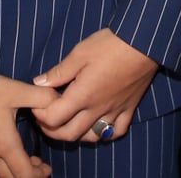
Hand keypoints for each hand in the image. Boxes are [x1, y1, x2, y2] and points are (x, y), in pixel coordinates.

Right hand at [0, 76, 57, 177]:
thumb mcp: (17, 90)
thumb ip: (43, 97)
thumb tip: (59, 100)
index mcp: (5, 145)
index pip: (25, 175)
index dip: (39, 175)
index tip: (46, 168)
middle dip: (25, 173)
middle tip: (34, 162)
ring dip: (4, 171)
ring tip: (12, 158)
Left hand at [30, 28, 158, 143]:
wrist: (143, 42)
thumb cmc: (110, 45)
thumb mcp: (80, 53)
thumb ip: (59, 72)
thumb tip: (39, 83)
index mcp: (82, 95)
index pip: (54, 118)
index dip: (40, 114)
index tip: (37, 104)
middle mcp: (97, 109)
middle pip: (69, 134)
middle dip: (51, 130)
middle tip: (45, 118)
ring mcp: (115, 111)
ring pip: (92, 138)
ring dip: (76, 135)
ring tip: (68, 123)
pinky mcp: (129, 108)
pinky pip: (117, 132)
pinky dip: (105, 134)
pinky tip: (99, 124)